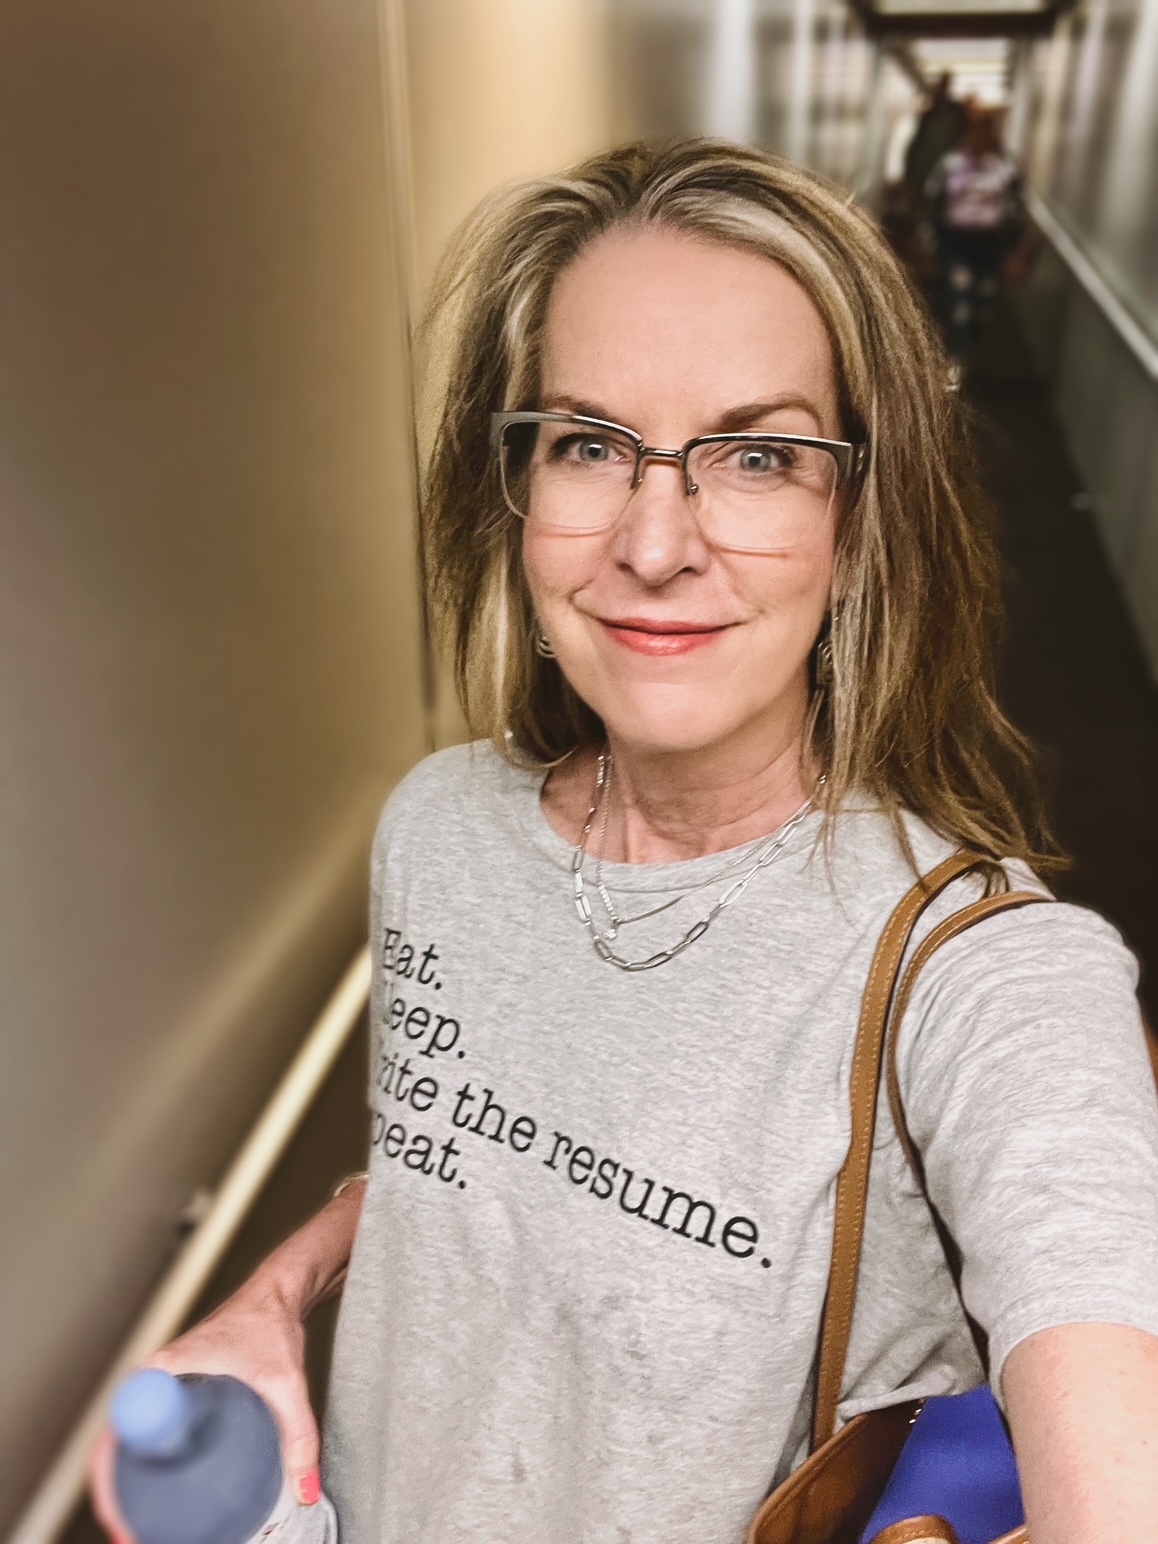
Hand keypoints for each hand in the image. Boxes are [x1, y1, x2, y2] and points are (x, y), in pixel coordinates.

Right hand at [89, 1277, 318, 1542]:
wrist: (277, 1294)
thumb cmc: (270, 1325)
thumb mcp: (286, 1383)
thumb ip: (299, 1435)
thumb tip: (306, 1490)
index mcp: (161, 1373)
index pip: (119, 1433)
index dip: (112, 1480)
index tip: (122, 1518)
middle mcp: (153, 1382)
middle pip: (118, 1448)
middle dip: (120, 1496)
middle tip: (133, 1536)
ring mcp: (164, 1390)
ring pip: (131, 1446)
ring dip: (131, 1486)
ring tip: (143, 1530)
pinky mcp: (179, 1398)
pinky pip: (150, 1438)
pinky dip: (147, 1469)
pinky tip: (160, 1499)